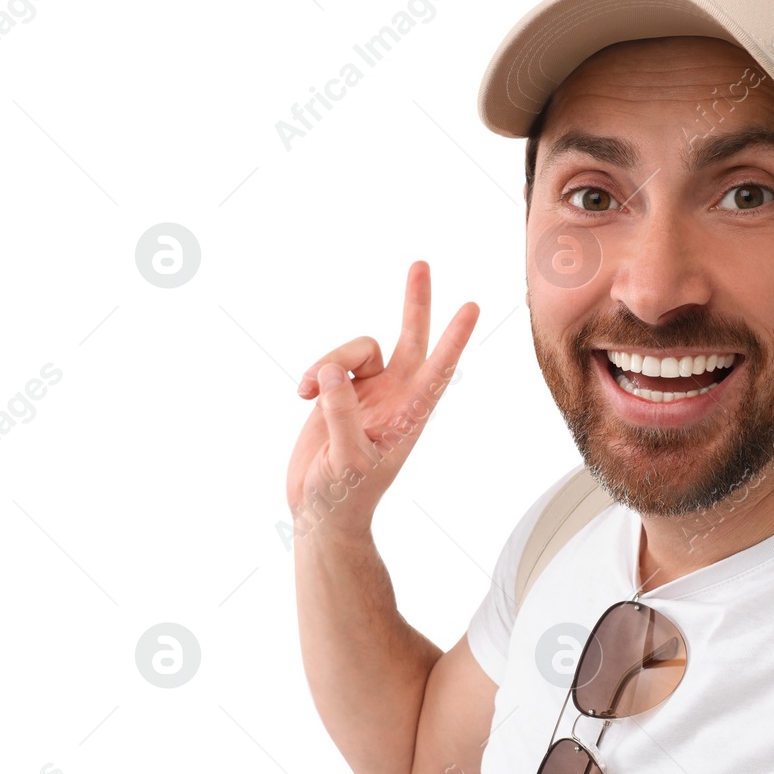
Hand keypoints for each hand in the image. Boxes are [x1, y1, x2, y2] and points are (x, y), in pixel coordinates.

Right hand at [286, 261, 478, 543]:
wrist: (321, 510)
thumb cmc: (344, 494)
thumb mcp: (346, 459)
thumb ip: (341, 413)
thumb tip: (332, 371)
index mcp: (410, 414)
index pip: (438, 368)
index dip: (455, 338)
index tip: (473, 306)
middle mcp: (396, 396)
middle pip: (410, 337)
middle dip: (414, 301)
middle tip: (422, 263)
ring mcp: (370, 392)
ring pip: (355, 350)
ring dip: (327, 362)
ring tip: (305, 393)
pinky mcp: (341, 392)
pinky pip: (330, 363)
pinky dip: (313, 374)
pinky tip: (301, 396)